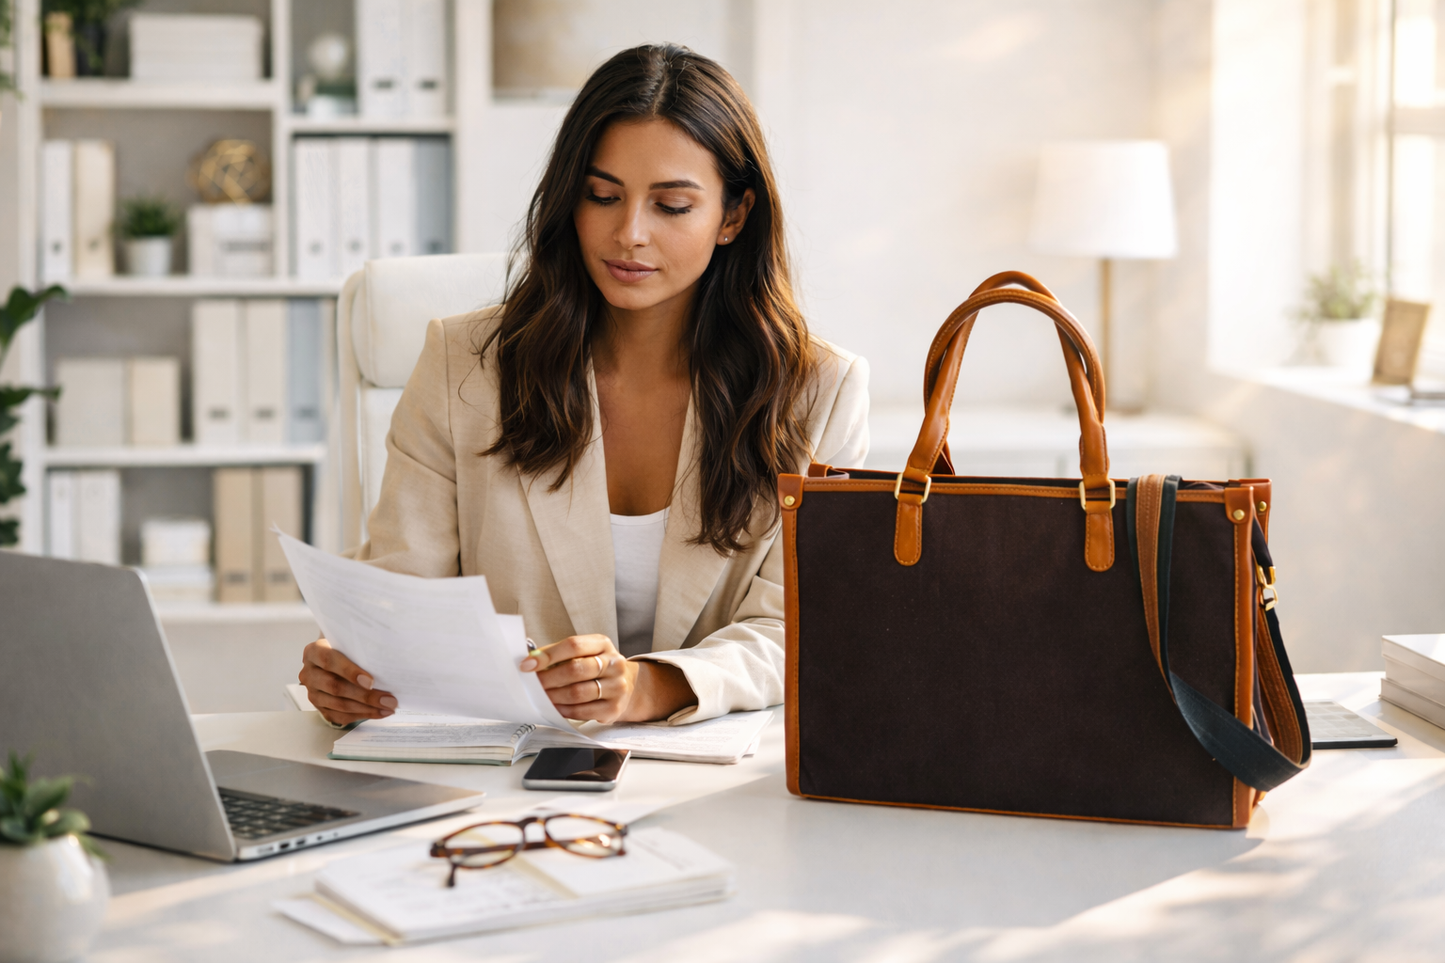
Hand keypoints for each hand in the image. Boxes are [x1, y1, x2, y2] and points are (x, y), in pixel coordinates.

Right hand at [299, 638, 398, 725]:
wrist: (331, 657)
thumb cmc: (345, 648)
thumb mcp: (348, 642)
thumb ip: (360, 649)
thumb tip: (388, 658)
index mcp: (314, 651)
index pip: (329, 661)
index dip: (350, 672)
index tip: (371, 681)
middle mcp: (309, 673)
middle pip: (335, 687)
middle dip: (365, 695)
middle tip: (389, 700)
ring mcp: (313, 692)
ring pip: (339, 705)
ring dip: (366, 708)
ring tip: (388, 707)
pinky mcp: (319, 707)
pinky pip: (340, 716)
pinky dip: (361, 715)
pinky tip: (378, 712)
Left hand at [520, 634, 696, 722]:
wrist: (627, 686)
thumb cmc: (597, 668)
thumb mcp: (584, 653)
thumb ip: (558, 654)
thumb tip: (530, 660)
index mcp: (602, 644)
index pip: (573, 645)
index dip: (548, 655)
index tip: (528, 664)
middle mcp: (614, 663)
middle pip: (575, 669)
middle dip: (548, 678)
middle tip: (533, 684)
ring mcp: (617, 686)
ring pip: (577, 693)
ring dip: (554, 696)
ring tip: (541, 697)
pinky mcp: (614, 708)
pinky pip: (583, 711)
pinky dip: (564, 710)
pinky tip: (555, 707)